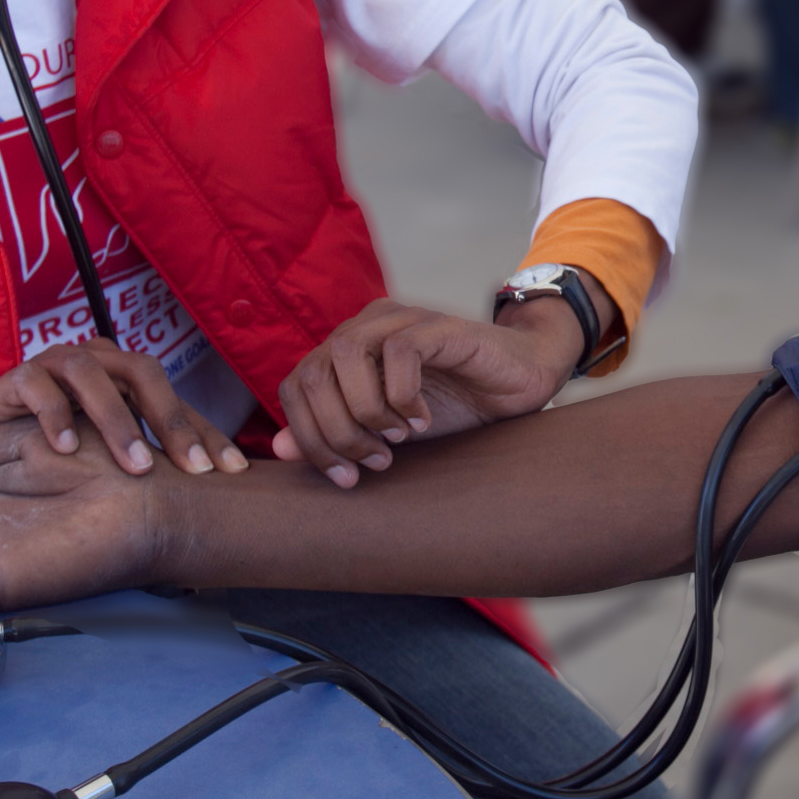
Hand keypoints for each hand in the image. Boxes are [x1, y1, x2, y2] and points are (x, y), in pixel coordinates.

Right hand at [0, 343, 243, 478]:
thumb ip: (152, 459)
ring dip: (117, 421)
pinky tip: (65, 449)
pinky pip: (37, 384)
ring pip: (92, 374)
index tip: (233, 471)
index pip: (177, 400)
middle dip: (171, 421)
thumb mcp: (111, 451)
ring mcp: (57, 363)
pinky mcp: (18, 376)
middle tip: (191, 468)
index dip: (206, 433)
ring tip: (136, 466)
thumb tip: (211, 490)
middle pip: (143, 373)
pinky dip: (54, 414)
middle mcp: (99, 361)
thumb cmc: (63, 443)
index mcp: (127, 376)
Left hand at [271, 296, 587, 487]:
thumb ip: (336, 434)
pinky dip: (403, 395)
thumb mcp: (385, 431)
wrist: (519, 381)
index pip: (295, 388)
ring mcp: (400, 321)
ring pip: (346, 355)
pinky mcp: (437, 326)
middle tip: (374, 460)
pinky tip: (422, 418)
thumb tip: (279, 449)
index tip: (345, 477)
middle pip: (313, 374)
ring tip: (397, 438)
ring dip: (365, 411)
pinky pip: (399, 351)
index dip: (310, 438)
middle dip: (336, 432)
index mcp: (345, 350)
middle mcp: (364, 327)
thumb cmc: (454, 404)